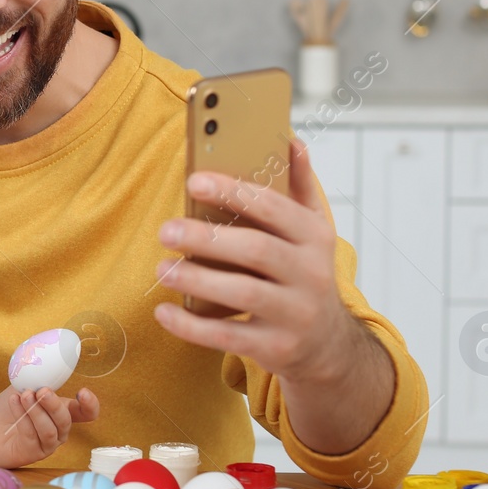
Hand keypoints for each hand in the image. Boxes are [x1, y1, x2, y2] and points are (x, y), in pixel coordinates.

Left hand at [0, 386, 98, 468]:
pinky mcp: (34, 453)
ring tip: (24, 395)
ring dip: (36, 410)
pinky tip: (13, 402)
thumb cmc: (6, 409)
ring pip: (50, 429)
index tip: (82, 392)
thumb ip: (36, 378)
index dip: (90, 405)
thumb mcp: (22, 387)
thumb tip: (45, 364)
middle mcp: (58, 430)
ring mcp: (47, 443)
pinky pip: (33, 435)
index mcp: (62, 412)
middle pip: (66, 420)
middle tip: (42, 391)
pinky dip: (23, 416)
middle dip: (54, 404)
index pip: (86, 413)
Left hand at [154, 137, 357, 385]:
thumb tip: (291, 140)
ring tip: (161, 268)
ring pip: (244, 293)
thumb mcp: (312, 231)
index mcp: (315, 238)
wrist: (327, 345)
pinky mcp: (276, 348)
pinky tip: (163, 311)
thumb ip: (300, 186)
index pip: (274, 208)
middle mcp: (311, 275)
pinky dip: (192, 326)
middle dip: (208, 238)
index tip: (194, 181)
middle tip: (165, 230)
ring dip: (197, 280)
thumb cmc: (305, 274)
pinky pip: (229, 336)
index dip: (234, 193)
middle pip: (257, 250)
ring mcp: (295, 314)